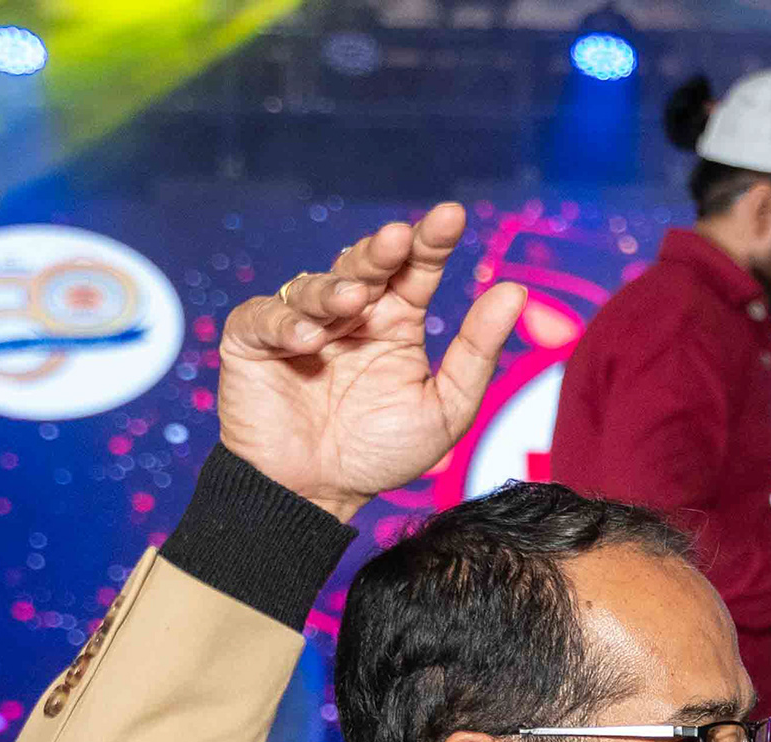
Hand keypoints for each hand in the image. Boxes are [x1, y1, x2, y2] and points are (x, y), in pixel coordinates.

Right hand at [214, 203, 527, 520]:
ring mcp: (301, 323)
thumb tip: (515, 290)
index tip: (452, 216)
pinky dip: (286, 322)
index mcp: (396, 321)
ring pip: (315, 286)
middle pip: (365, 265)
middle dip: (381, 249)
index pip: (415, 270)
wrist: (318, 495)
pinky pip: (264, 317)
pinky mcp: (255, 341)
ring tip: (354, 301)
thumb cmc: (381, 453)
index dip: (431, 242)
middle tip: (398, 238)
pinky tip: (310, 338)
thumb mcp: (445, 408)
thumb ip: (477, 351)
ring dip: (334, 288)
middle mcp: (350, 315)